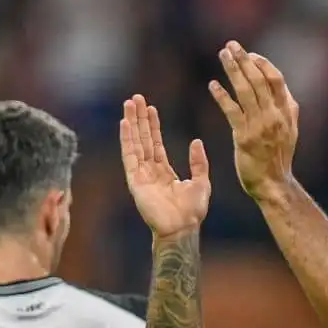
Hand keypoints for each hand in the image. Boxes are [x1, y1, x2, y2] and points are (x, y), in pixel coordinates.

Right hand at [120, 95, 209, 237]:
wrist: (182, 228)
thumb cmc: (193, 211)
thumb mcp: (202, 182)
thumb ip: (199, 162)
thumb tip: (196, 141)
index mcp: (165, 172)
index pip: (156, 143)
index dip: (153, 126)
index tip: (151, 108)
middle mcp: (151, 171)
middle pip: (143, 139)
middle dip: (139, 119)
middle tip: (135, 98)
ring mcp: (141, 175)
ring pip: (135, 144)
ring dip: (131, 123)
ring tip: (129, 104)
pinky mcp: (135, 181)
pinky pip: (129, 157)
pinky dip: (126, 140)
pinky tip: (124, 124)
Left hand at [208, 41, 298, 201]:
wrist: (274, 185)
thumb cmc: (278, 158)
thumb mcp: (290, 131)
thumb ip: (286, 109)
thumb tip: (281, 89)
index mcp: (288, 112)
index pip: (276, 80)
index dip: (263, 64)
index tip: (250, 55)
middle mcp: (275, 116)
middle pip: (259, 80)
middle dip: (244, 60)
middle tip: (231, 45)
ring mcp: (261, 126)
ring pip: (246, 90)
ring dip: (233, 70)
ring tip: (222, 55)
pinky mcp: (244, 137)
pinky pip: (232, 111)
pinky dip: (222, 96)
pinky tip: (213, 85)